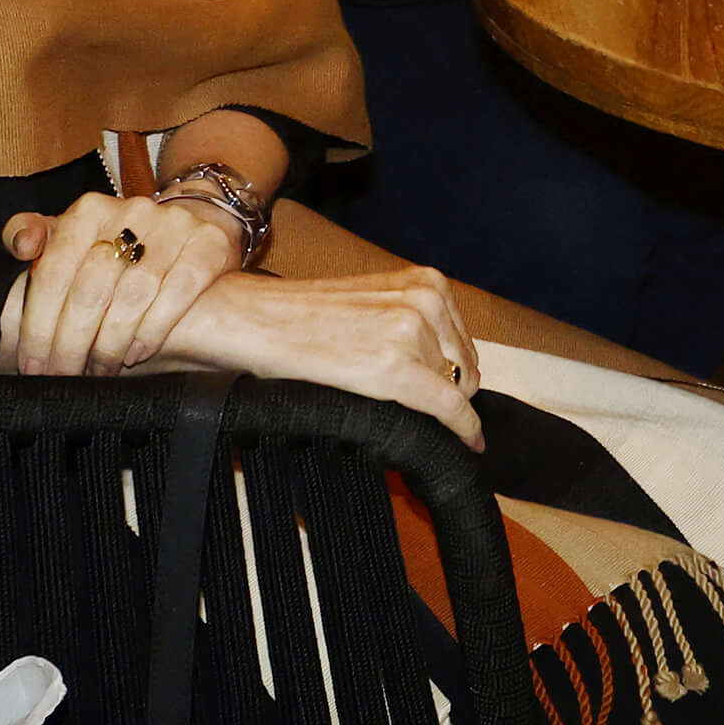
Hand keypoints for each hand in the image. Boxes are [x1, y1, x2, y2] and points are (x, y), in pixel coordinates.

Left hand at [1, 190, 245, 375]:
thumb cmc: (118, 247)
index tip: (32, 364)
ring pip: (132, 296)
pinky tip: (136, 354)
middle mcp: (130, 211)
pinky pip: (177, 293)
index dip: (38, 324)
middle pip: (91, 289)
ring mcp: (173, 226)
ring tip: (99, 371)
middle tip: (63, 376)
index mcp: (87, 211)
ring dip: (110, 344)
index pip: (54, 272)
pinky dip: (153, 329)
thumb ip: (31, 234)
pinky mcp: (207, 244)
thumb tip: (22, 246)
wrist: (190, 227)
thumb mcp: (71, 237)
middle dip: (71, 343)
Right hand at [143, 264, 486, 448]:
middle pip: (463, 367)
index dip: (460, 376)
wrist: (255, 320)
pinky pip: (449, 408)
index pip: (462, 341)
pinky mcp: (397, 368)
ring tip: (387, 406)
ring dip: (434, 405)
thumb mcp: (374, 303)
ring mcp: (414, 332)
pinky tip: (468, 442)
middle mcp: (428, 301)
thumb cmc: (303, 317)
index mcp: (426, 281)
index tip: (467, 399)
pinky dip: (463, 429)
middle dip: (447, 390)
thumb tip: (447, 370)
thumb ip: (412, 322)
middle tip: (410, 406)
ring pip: (453, 389)